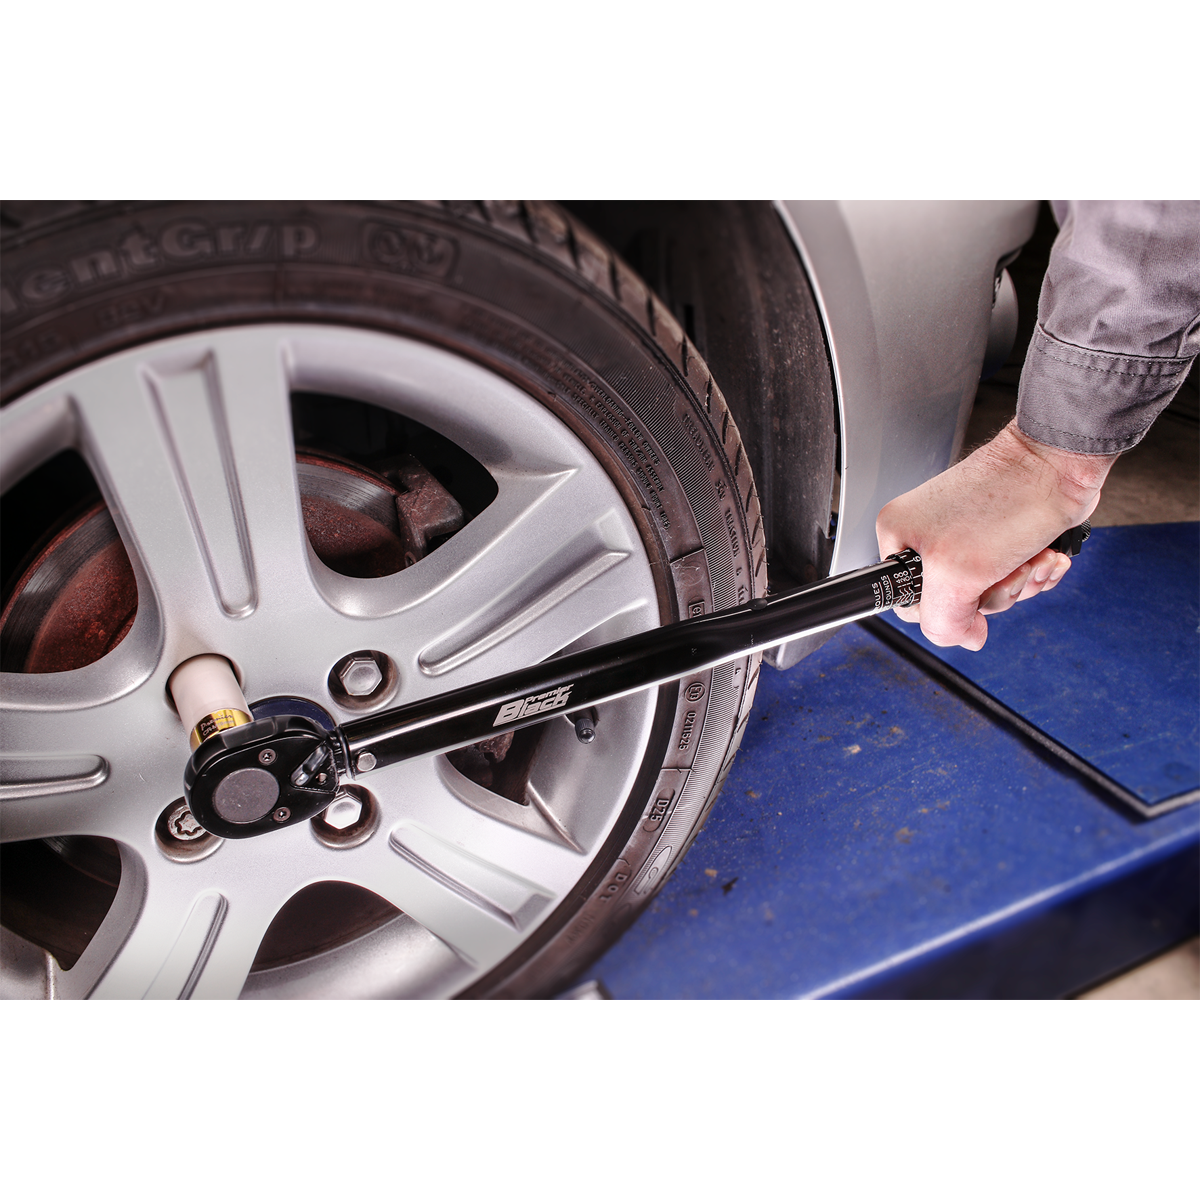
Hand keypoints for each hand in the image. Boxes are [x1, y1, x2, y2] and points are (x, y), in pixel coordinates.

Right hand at [875, 419, 1115, 649]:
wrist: (1060, 464)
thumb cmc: (1009, 497)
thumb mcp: (956, 574)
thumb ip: (943, 621)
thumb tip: (964, 638)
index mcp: (900, 537)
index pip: (910, 606)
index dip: (947, 611)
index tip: (971, 592)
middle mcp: (928, 536)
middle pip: (956, 603)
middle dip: (994, 594)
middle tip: (1004, 567)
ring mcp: (966, 536)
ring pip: (989, 593)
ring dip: (1021, 583)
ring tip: (1029, 555)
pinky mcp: (1000, 536)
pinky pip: (1013, 578)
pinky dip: (1034, 573)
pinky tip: (1043, 553)